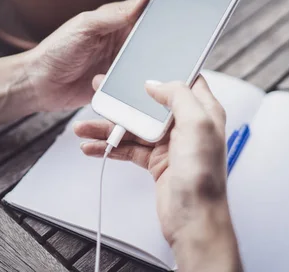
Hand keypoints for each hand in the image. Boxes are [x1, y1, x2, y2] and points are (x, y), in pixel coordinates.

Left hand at [23, 0, 150, 111]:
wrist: (40, 84)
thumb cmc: (57, 50)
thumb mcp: (87, 26)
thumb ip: (117, 13)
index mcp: (116, 21)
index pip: (146, 13)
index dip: (160, 13)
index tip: (170, 18)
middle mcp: (121, 41)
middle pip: (151, 41)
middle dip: (155, 46)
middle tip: (148, 50)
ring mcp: (121, 63)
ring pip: (146, 64)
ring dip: (142, 67)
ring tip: (126, 69)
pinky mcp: (119, 85)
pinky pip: (136, 84)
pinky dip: (133, 85)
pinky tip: (122, 85)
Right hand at [75, 76, 242, 271]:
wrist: (194, 219)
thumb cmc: (203, 177)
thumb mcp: (197, 125)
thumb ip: (178, 97)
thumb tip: (156, 83)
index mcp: (204, 112)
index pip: (185, 83)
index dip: (163, 74)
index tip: (140, 68)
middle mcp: (187, 126)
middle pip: (151, 104)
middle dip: (124, 100)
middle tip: (101, 93)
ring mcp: (170, 145)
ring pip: (134, 127)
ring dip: (109, 127)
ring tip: (84, 127)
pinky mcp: (156, 162)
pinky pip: (129, 148)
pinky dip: (110, 147)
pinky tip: (93, 147)